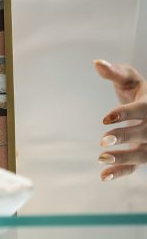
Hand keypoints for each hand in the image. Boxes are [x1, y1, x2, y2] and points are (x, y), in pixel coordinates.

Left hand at [94, 60, 146, 180]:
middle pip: (143, 133)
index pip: (142, 110)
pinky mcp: (145, 154)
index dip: (125, 114)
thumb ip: (114, 72)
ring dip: (123, 158)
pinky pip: (136, 166)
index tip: (105, 118)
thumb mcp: (128, 79)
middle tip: (102, 140)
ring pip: (142, 154)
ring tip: (100, 158)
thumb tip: (96, 63)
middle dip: (124, 136)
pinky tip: (103, 176)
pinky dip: (121, 172)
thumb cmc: (138, 90)